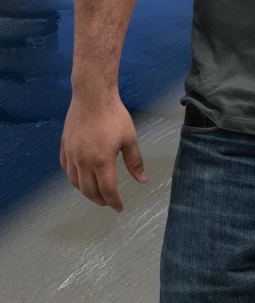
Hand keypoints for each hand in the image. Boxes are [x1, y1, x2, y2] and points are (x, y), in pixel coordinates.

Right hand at [60, 95, 147, 211]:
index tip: (120, 207)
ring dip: (86, 192)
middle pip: (89, 191)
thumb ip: (135, 161)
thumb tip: (142, 180)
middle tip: (109, 202)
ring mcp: (71, 155)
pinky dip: (74, 178)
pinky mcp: (64, 147)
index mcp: (101, 161)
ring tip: (96, 192)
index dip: (114, 202)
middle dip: (100, 200)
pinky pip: (66, 169)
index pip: (108, 191)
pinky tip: (81, 177)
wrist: (92, 96)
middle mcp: (83, 162)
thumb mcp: (129, 138)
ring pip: (75, 183)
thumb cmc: (114, 115)